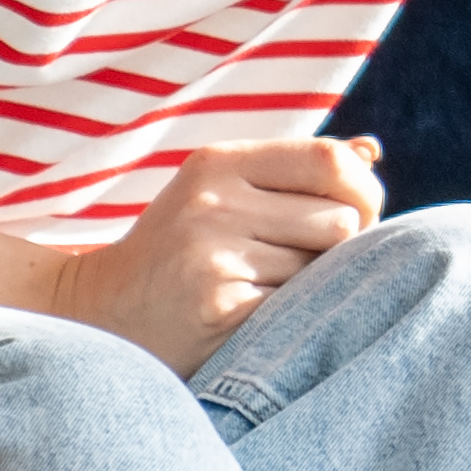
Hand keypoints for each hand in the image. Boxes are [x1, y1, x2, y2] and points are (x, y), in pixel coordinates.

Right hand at [36, 137, 385, 372]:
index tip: (360, 215)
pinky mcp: (219, 309)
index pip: (331, 161)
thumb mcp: (223, 195)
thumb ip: (295, 172)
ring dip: (312, 285)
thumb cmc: (180, 251)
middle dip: (342, 246)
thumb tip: (370, 152)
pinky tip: (254, 319)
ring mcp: (213, 256)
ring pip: (324, 268)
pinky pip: (298, 308)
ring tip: (265, 289)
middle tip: (305, 263)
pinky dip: (290, 318)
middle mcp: (214, 203)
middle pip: (341, 220)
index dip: (365, 190)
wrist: (99, 316)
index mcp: (218, 164)